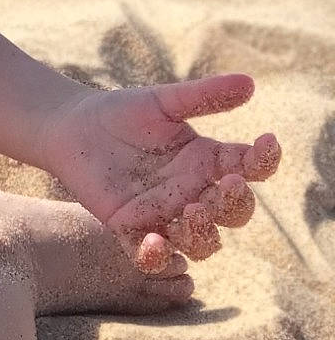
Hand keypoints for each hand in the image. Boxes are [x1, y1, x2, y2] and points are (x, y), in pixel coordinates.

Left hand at [35, 74, 279, 270]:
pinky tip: (154, 243)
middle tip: (228, 183)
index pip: (249, 168)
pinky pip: (151, 256)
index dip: (264, 159)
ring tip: (192, 210)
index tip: (267, 140)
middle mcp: (193, 193)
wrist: (73, 127)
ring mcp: (164, 215)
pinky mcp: (130, 229)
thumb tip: (250, 82)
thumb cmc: (122, 112)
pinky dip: (158, 257)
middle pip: (233, 212)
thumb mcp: (163, 101)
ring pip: (202, 242)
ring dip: (204, 233)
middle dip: (236, 203)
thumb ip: (203, 96)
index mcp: (207, 161)